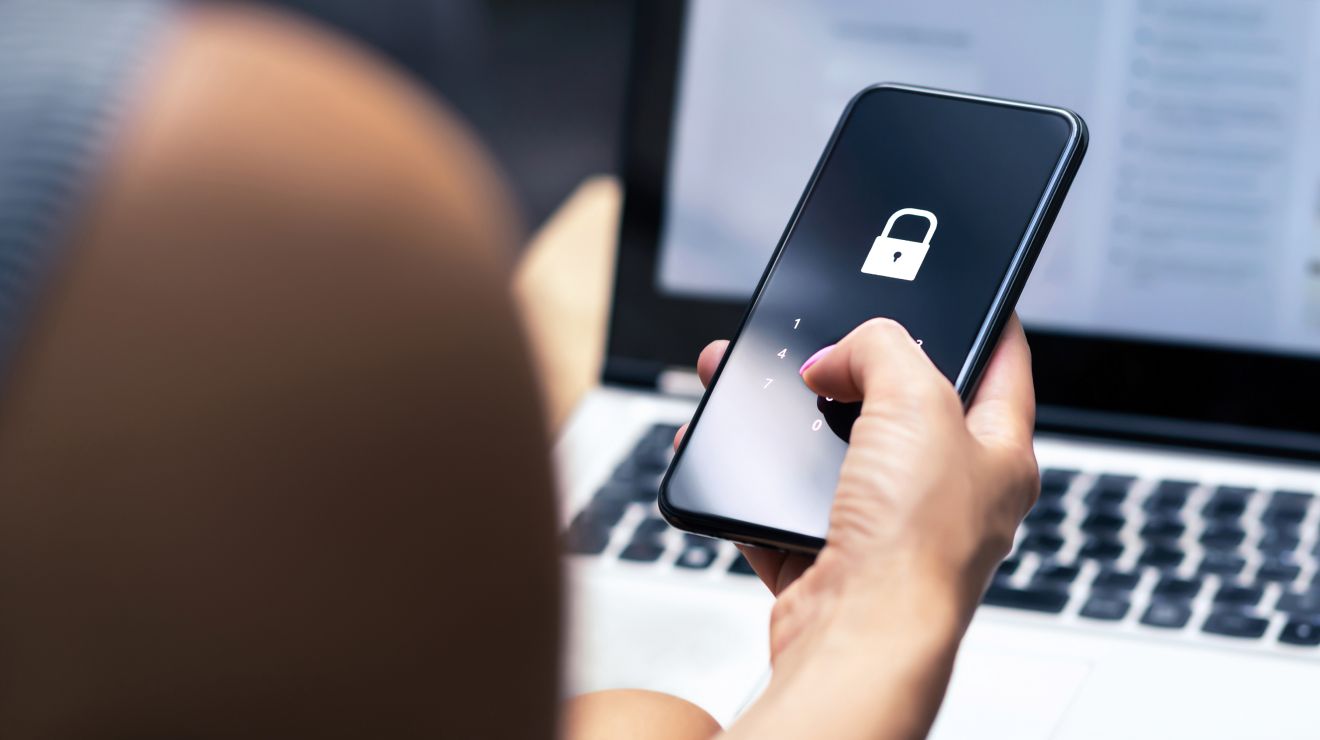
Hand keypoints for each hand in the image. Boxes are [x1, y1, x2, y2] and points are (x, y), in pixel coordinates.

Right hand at [679, 316, 1039, 739]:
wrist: (857, 638)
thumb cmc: (916, 546)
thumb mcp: (916, 400)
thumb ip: (882, 348)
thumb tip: (837, 357)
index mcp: (998, 454)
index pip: (1002, 365)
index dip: (980, 319)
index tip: (957, 288)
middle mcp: (947, 493)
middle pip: (898, 405)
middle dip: (849, 367)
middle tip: (821, 343)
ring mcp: (886, 528)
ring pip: (833, 452)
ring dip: (789, 420)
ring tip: (752, 386)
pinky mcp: (829, 557)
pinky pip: (783, 505)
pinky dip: (752, 481)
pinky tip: (733, 454)